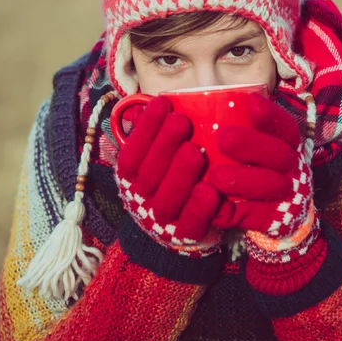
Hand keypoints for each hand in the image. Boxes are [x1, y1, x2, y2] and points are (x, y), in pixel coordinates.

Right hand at [116, 96, 221, 257]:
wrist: (173, 233)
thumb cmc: (168, 181)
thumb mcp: (155, 157)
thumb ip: (152, 134)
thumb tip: (145, 103)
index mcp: (131, 179)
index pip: (132, 153)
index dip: (145, 128)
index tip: (162, 102)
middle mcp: (141, 200)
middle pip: (148, 174)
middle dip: (164, 145)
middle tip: (181, 121)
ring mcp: (162, 222)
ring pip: (166, 200)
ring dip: (180, 174)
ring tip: (196, 150)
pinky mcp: (184, 238)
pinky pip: (190, 226)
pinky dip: (198, 209)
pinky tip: (210, 190)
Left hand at [208, 93, 318, 259]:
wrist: (285, 216)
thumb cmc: (258, 166)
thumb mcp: (257, 142)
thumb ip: (240, 123)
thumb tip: (203, 94)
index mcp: (287, 144)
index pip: (285, 126)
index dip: (271, 115)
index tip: (251, 101)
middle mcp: (291, 167)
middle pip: (279, 154)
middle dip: (252, 144)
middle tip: (223, 136)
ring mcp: (285, 194)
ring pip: (270, 186)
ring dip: (243, 180)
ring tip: (216, 175)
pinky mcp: (272, 220)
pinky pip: (253, 216)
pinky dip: (233, 211)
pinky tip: (212, 204)